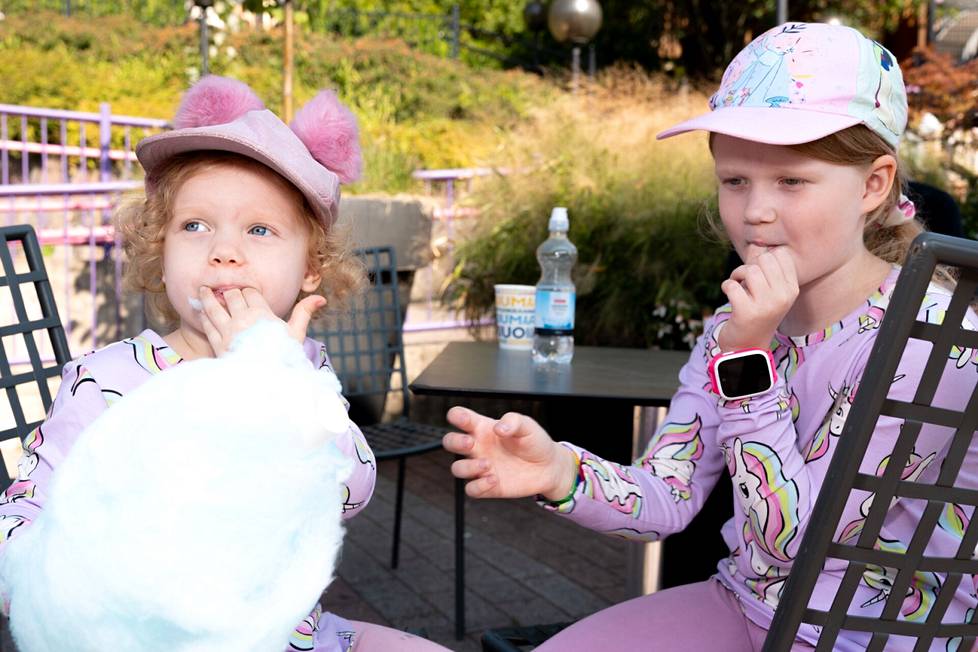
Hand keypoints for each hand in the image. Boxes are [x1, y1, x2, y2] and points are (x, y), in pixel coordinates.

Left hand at [198, 287, 326, 356]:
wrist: (267, 381)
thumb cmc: (285, 356)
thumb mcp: (297, 333)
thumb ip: (304, 312)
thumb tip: (321, 298)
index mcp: (261, 313)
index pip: (250, 292)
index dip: (248, 291)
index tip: (247, 293)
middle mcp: (242, 318)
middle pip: (232, 295)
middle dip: (230, 292)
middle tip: (227, 292)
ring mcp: (227, 330)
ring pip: (213, 306)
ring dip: (207, 296)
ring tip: (203, 290)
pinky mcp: (217, 343)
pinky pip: (207, 324)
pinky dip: (203, 315)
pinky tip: (201, 311)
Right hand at [442, 406, 578, 499]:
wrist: (549, 467)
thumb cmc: (534, 442)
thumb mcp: (528, 425)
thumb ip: (513, 421)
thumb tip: (498, 428)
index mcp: (483, 428)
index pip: (459, 416)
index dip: (456, 416)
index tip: (466, 420)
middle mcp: (478, 447)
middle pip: (449, 442)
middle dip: (454, 442)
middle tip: (470, 443)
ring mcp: (481, 467)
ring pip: (457, 468)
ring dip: (467, 467)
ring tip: (488, 464)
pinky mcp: (488, 486)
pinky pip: (471, 489)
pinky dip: (478, 486)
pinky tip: (494, 479)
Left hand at [718, 247, 797, 351]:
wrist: (747, 347)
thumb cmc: (756, 312)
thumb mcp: (766, 289)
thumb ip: (761, 266)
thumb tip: (756, 242)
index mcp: (792, 288)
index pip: (780, 255)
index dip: (763, 259)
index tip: (758, 273)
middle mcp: (783, 296)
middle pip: (764, 260)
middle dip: (749, 266)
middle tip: (745, 280)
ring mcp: (766, 305)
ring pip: (749, 270)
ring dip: (737, 276)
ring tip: (738, 288)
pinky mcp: (747, 312)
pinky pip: (731, 285)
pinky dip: (726, 286)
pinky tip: (730, 296)